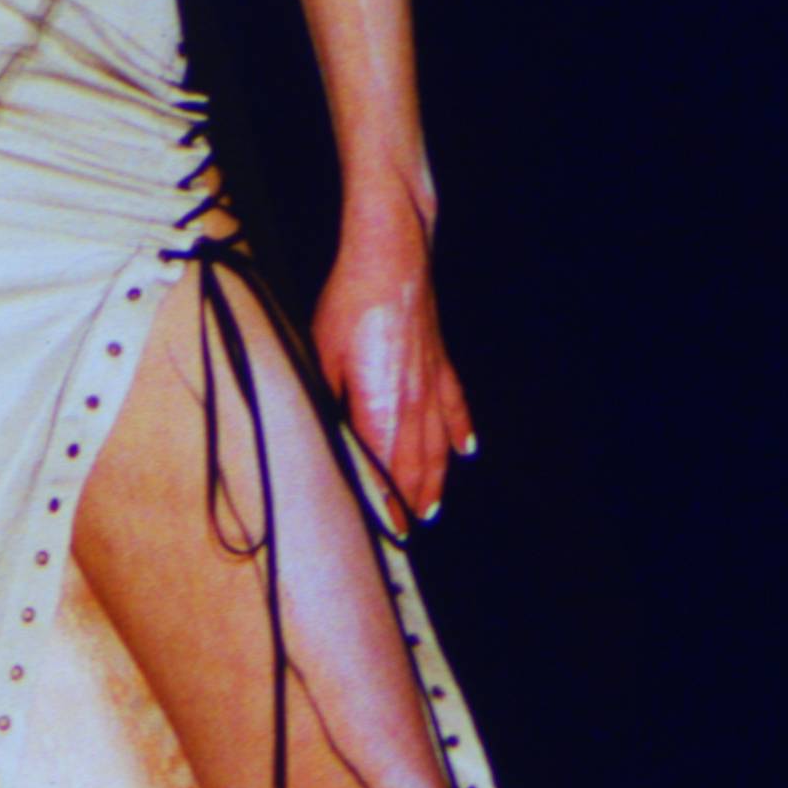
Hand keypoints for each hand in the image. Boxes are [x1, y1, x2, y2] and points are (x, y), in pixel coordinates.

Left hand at [312, 186, 474, 530]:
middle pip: (415, 464)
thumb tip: (323, 434)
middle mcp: (413, 404)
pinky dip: (461, 431)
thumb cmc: (351, 303)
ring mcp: (432, 384)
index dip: (387, 502)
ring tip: (433, 507)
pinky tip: (467, 449)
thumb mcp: (321, 355)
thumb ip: (327, 401)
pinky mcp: (440, 364)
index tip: (387, 529)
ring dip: (435, 478)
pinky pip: (455, 407)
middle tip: (408, 531)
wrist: (392, 257)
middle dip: (411, 500)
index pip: (385, 469)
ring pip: (437, 444)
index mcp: (381, 407)